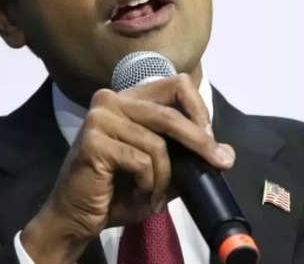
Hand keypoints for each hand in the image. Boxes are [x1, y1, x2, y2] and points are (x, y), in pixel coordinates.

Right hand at [20, 74, 234, 263]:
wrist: (77, 219)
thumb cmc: (118, 192)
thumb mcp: (161, 169)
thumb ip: (187, 155)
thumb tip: (227, 152)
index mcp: (129, 98)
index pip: (176, 84)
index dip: (198, 108)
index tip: (211, 137)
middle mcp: (111, 99)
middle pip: (171, 113)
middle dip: (200, 141)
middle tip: (221, 162)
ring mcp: (100, 117)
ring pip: (158, 143)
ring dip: (163, 178)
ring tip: (153, 196)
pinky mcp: (94, 141)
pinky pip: (142, 161)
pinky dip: (147, 185)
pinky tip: (136, 195)